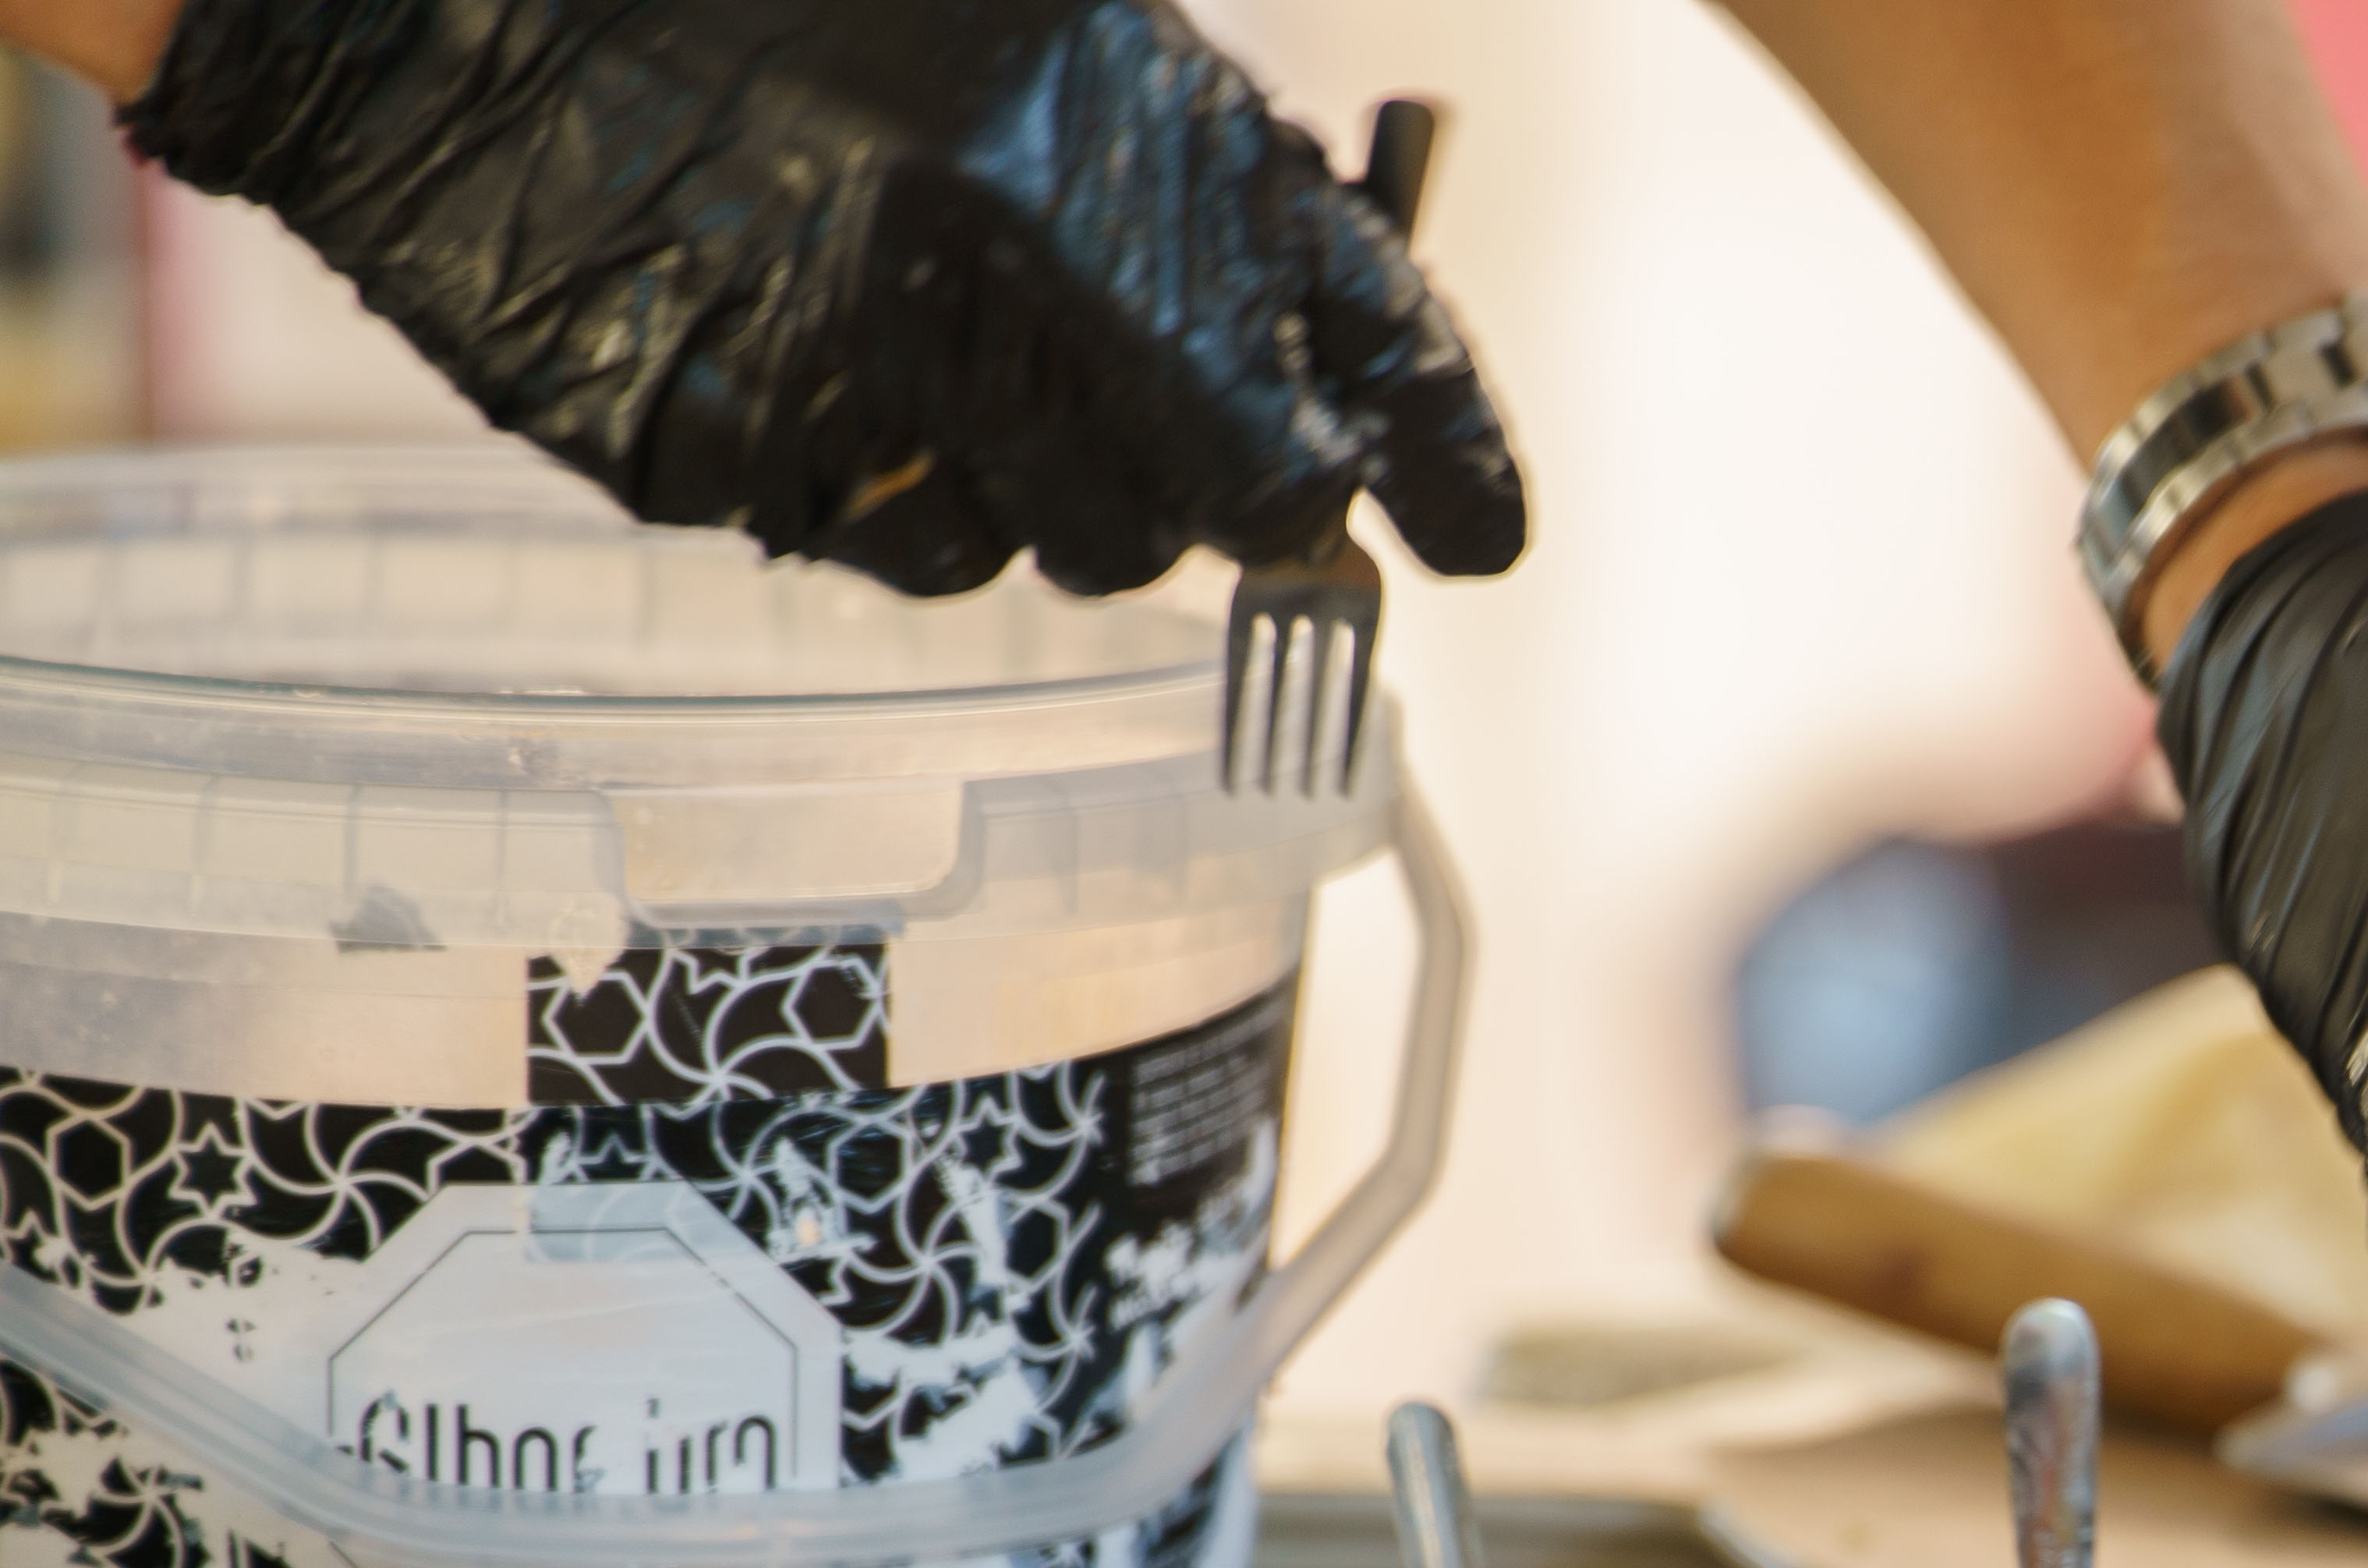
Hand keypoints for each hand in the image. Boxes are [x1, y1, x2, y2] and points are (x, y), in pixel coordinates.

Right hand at [120, 0, 1524, 596]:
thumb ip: (1208, 202)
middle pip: (1211, 509)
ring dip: (1020, 492)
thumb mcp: (1055, 30)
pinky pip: (862, 547)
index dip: (1441, 463)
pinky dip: (857, 489)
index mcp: (1121, 152)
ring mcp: (865, 382)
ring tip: (918, 346)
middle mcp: (1018, 277)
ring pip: (1041, 553)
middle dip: (1194, 484)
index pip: (1360, 368)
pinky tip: (795, 360)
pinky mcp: (724, 457)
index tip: (1481, 533)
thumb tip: (1341, 390)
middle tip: (1114, 403)